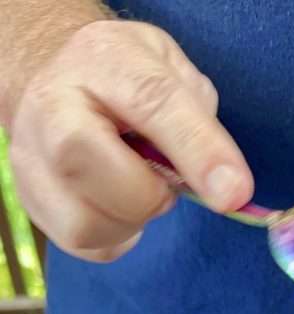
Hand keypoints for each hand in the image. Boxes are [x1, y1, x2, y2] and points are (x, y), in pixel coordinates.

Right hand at [6, 19, 253, 260]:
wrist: (57, 88)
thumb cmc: (124, 81)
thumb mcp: (168, 69)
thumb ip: (197, 116)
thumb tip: (224, 182)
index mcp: (101, 60)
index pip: (151, 102)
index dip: (197, 151)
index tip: (234, 193)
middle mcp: (52, 109)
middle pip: (100, 174)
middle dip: (150, 194)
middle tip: (163, 179)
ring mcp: (32, 162)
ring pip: (89, 224)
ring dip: (133, 220)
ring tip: (136, 187)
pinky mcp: (35, 206)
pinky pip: (89, 247)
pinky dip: (118, 236)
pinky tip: (117, 205)